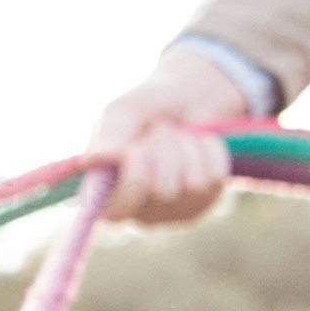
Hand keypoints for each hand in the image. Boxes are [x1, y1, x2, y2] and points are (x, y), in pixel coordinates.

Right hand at [85, 51, 255, 225]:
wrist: (187, 99)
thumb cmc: (146, 108)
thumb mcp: (123, 109)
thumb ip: (110, 132)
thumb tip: (94, 159)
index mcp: (106, 194)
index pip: (117, 211)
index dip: (132, 180)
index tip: (134, 149)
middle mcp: (138, 209)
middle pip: (163, 190)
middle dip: (163, 149)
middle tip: (158, 130)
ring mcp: (174, 209)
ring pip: (193, 183)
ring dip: (186, 145)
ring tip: (177, 134)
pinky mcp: (205, 201)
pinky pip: (215, 176)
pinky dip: (209, 148)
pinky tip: (197, 143)